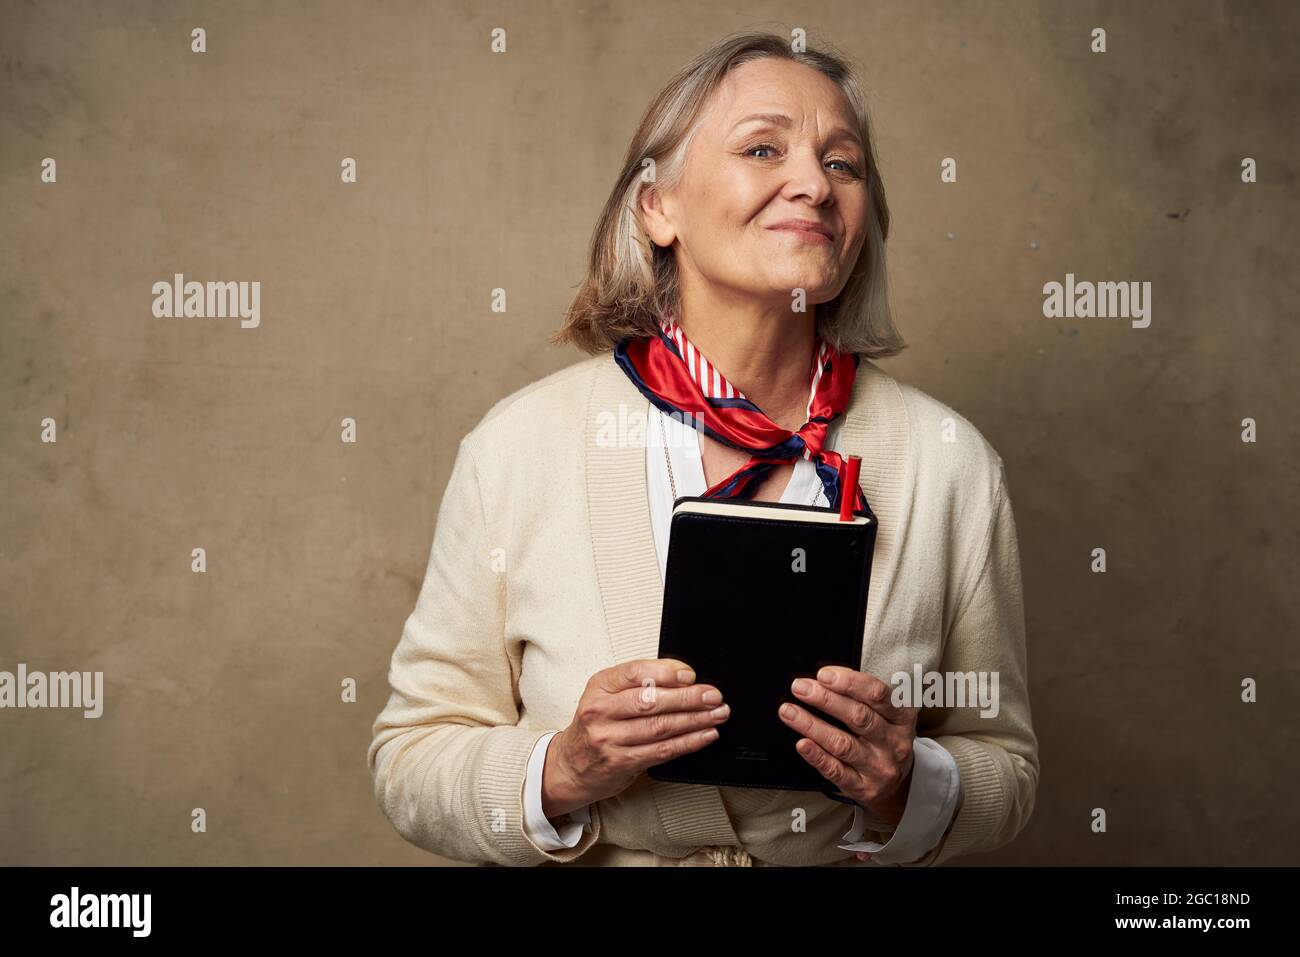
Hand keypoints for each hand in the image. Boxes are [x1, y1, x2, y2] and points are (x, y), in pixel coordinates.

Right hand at [541, 658, 728, 817]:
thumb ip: (637, 682)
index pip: (636, 673)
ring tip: (717, 714)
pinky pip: (662, 751)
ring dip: (696, 720)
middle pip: (651, 701)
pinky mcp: (622, 763)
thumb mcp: (605, 695)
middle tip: (714, 696)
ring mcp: (610, 739)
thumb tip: (681, 674)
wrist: (568, 766)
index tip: (691, 675)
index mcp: (599, 686)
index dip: (667, 672)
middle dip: (689, 698)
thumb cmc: (594, 725)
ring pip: (661, 727)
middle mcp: (601, 712)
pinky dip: (689, 742)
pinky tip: (705, 735)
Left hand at [778, 666, 917, 860]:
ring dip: (812, 725)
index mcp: (901, 718)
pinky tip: (802, 744)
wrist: (896, 786)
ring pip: (843, 744)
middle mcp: (894, 742)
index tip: (823, 674)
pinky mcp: (863, 787)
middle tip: (800, 688)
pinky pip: (836, 771)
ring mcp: (879, 767)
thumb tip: (823, 679)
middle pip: (858, 717)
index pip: (877, 694)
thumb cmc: (882, 739)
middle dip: (825, 699)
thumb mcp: (885, 715)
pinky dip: (817, 756)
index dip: (849, 682)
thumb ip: (860, 696)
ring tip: (789, 711)